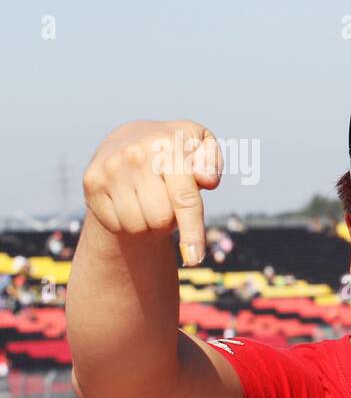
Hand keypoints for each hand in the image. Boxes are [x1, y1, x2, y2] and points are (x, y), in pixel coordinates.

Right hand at [82, 120, 223, 265]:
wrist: (129, 138)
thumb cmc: (177, 150)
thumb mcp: (202, 146)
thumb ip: (212, 162)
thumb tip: (207, 180)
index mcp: (169, 145)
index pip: (184, 200)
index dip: (192, 232)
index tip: (195, 259)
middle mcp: (136, 154)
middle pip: (160, 219)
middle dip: (170, 221)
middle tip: (168, 203)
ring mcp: (110, 168)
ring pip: (137, 226)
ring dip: (148, 224)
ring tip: (149, 200)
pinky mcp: (91, 182)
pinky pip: (115, 224)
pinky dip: (127, 222)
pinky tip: (129, 201)